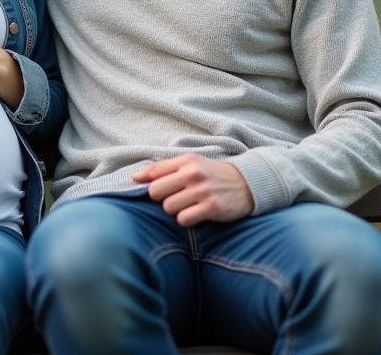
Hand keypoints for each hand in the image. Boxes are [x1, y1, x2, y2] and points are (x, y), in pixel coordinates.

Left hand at [132, 153, 254, 226]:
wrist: (246, 184)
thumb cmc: (212, 174)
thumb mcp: (190, 164)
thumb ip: (163, 169)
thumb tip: (134, 177)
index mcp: (186, 160)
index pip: (153, 171)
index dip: (146, 183)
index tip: (150, 189)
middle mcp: (193, 174)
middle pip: (156, 192)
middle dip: (161, 198)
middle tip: (174, 198)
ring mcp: (203, 191)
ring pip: (168, 208)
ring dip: (175, 210)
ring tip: (187, 205)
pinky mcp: (211, 208)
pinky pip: (184, 219)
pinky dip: (186, 219)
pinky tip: (195, 214)